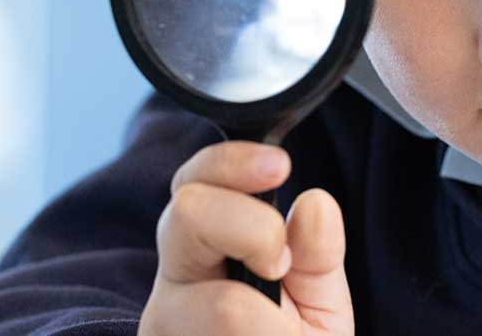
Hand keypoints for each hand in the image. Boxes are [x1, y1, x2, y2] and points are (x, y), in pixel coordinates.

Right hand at [138, 141, 352, 335]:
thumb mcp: (315, 310)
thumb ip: (316, 258)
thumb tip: (315, 204)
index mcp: (199, 259)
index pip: (194, 185)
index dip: (231, 164)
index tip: (280, 166)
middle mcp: (170, 295)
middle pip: (184, 217)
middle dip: (250, 227)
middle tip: (279, 266)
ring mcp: (165, 333)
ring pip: (219, 305)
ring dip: (269, 320)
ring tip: (279, 331)